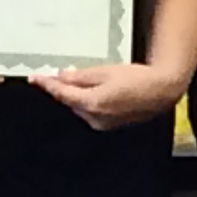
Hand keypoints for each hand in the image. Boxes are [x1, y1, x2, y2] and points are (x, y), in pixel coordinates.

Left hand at [33, 63, 184, 129]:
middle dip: (63, 88)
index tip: (35, 78)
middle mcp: (93, 118)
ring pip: (80, 107)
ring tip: (86, 80)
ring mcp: (101, 123)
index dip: (47, 84)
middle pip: (69, 101)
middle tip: (57, 74)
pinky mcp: (109, 124)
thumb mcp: (105, 71)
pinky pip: (91, 112)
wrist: (161, 92)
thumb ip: (80, 77)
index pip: (61, 93)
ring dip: (77, 95)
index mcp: (90, 103)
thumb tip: (62, 76)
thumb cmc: (137, 79)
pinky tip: (96, 90)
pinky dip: (88, 101)